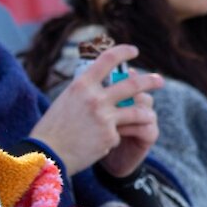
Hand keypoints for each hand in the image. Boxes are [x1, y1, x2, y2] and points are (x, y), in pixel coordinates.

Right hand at [34, 45, 164, 175]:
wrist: (46, 155)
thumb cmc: (52, 129)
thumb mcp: (66, 101)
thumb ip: (86, 92)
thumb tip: (102, 86)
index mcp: (82, 85)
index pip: (108, 59)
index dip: (124, 52)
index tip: (134, 51)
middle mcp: (95, 98)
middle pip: (132, 85)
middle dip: (150, 81)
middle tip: (160, 80)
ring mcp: (105, 118)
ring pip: (137, 111)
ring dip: (148, 112)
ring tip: (151, 115)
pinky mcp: (110, 137)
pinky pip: (120, 134)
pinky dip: (113, 139)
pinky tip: (100, 145)